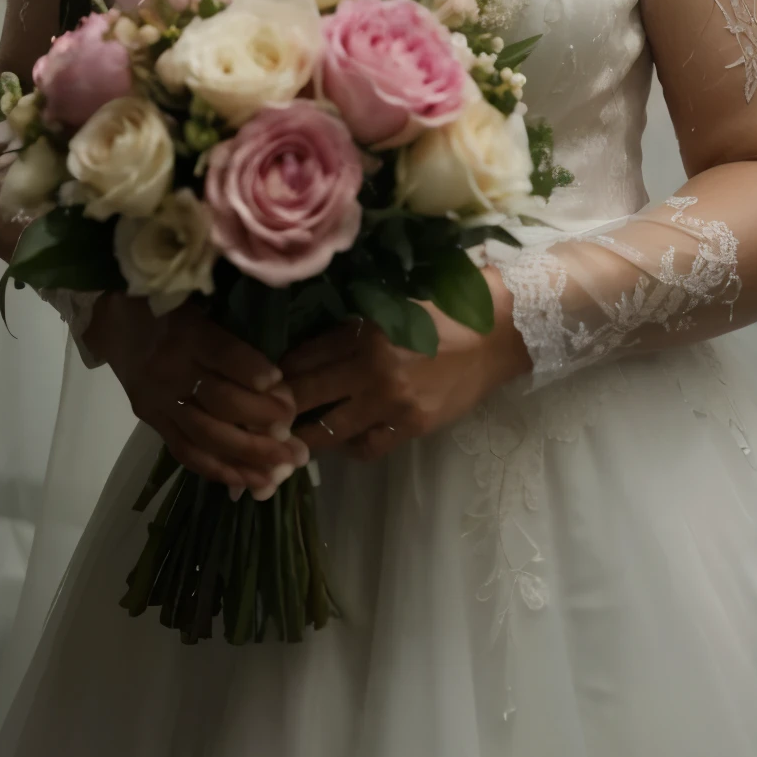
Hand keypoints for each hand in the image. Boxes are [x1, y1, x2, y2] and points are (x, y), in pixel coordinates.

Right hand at [92, 296, 307, 496]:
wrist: (114, 322)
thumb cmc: (171, 312)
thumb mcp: (202, 309)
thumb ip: (233, 342)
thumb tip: (275, 384)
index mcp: (187, 333)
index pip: (224, 354)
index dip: (253, 371)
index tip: (281, 384)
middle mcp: (172, 370)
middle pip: (220, 402)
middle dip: (262, 423)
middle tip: (293, 439)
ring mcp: (160, 401)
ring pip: (205, 435)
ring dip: (247, 456)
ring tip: (280, 470)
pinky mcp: (152, 421)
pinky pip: (186, 452)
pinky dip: (218, 469)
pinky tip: (246, 481)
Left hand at [282, 273, 529, 462]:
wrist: (497, 333)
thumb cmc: (443, 312)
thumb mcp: (389, 308)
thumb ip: (351, 328)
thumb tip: (307, 348)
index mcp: (361, 331)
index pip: (300, 357)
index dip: (274, 373)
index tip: (259, 382)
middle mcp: (369, 368)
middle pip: (302, 394)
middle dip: (275, 408)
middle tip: (261, 416)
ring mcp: (390, 402)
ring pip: (327, 430)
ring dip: (303, 436)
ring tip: (288, 440)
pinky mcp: (411, 426)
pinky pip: (366, 448)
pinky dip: (350, 447)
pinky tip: (344, 441)